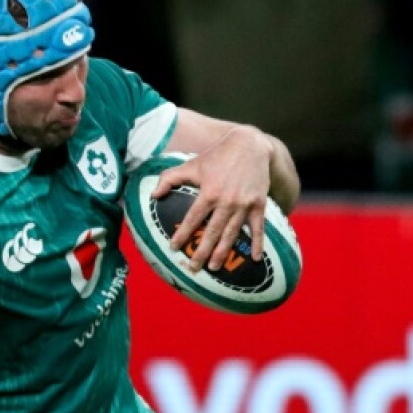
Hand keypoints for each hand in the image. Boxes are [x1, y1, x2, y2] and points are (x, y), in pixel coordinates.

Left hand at [153, 126, 270, 271]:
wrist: (250, 145)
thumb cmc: (217, 155)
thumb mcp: (191, 164)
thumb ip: (170, 178)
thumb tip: (153, 195)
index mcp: (208, 193)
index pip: (192, 219)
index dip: (182, 234)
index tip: (174, 247)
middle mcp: (226, 202)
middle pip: (211, 233)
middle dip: (201, 252)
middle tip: (193, 268)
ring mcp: (244, 205)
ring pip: (231, 234)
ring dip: (223, 252)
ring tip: (214, 267)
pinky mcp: (259, 205)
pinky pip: (258, 228)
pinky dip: (258, 243)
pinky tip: (255, 258)